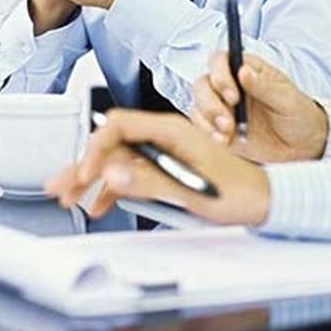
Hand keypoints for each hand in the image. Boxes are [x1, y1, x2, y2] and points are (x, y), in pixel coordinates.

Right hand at [45, 109, 270, 226]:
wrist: (268, 201)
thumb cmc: (242, 191)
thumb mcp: (193, 189)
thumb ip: (149, 181)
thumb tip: (113, 174)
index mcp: (171, 130)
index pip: (119, 127)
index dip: (96, 149)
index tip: (85, 174)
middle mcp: (164, 137)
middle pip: (112, 144)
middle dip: (84, 166)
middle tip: (62, 186)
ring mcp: (164, 153)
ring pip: (118, 161)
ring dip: (93, 179)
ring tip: (70, 197)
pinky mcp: (166, 169)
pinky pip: (131, 174)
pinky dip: (113, 189)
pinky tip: (99, 203)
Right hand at [191, 52, 328, 162]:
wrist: (302, 146)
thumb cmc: (298, 115)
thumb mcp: (288, 100)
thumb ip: (264, 86)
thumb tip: (244, 71)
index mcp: (247, 70)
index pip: (220, 61)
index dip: (219, 75)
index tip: (233, 96)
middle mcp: (229, 85)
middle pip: (202, 83)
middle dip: (210, 103)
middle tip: (227, 122)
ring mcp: (221, 106)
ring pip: (198, 104)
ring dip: (207, 120)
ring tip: (227, 134)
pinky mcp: (217, 126)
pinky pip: (200, 125)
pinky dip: (207, 133)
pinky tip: (223, 141)